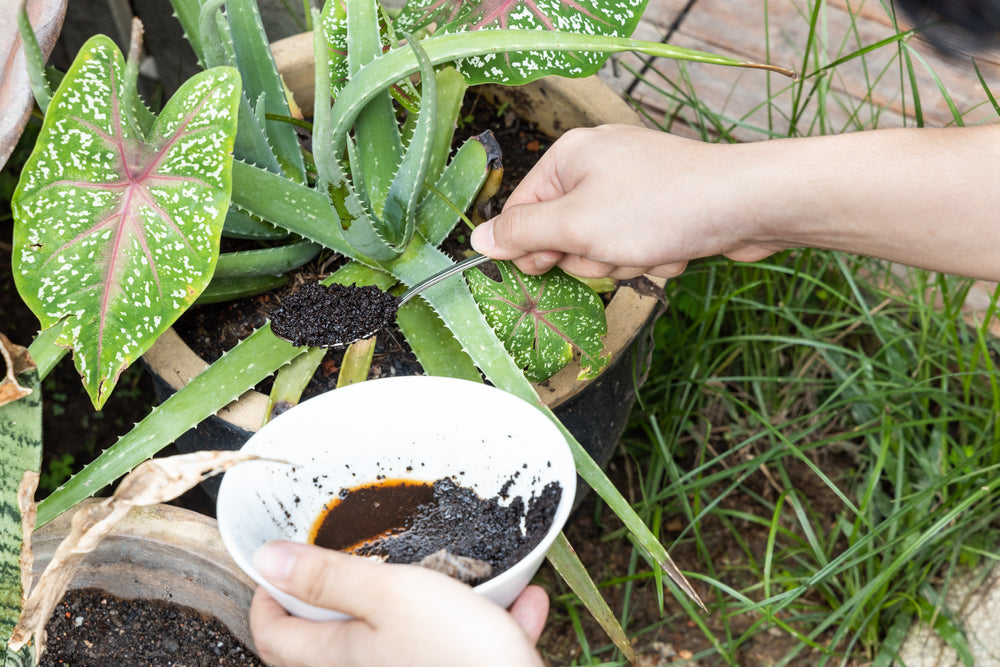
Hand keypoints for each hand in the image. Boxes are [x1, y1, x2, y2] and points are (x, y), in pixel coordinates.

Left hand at [248, 541, 547, 666]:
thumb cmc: (456, 655)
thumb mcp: (390, 596)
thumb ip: (327, 578)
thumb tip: (266, 559)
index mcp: (336, 657)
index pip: (271, 633)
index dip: (268, 594)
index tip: (283, 561)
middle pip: (326, 640)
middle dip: (340, 596)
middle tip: (356, 560)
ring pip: (400, 639)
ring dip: (432, 602)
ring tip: (458, 573)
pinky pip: (458, 649)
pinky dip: (484, 623)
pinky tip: (523, 603)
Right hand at [471, 124, 783, 278]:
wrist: (744, 204)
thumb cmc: (658, 207)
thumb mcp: (576, 225)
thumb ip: (522, 233)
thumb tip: (478, 239)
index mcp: (570, 156)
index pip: (523, 209)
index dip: (531, 247)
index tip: (545, 268)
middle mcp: (599, 163)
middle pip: (563, 231)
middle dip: (589, 255)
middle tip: (612, 249)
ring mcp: (633, 183)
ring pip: (602, 245)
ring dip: (622, 260)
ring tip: (650, 247)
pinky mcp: (663, 204)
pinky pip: (636, 242)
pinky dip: (651, 254)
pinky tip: (674, 247)